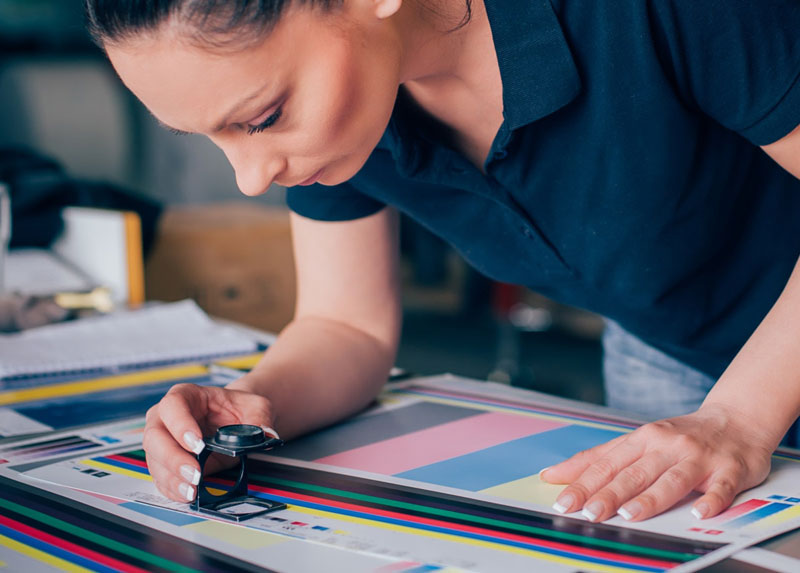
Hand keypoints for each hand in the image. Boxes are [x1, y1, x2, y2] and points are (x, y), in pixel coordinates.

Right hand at [143, 383, 275, 502]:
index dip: (181, 424)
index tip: (197, 444)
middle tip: (194, 473)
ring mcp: (162, 441)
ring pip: (155, 460)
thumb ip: (260, 418)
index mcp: (186, 396)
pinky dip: (172, 489)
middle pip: (155, 436)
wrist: (235, 421)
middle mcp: (166, 418)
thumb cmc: (238, 409)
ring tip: (192, 490)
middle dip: (173, 457)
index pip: (173, 405)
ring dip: (172, 478)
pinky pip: (161, 477)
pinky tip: (187, 495)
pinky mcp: (165, 463)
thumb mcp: (255, 406)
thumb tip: (266, 435)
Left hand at [540, 403, 773, 521]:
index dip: (585, 483)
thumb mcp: (637, 440)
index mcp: (643, 439)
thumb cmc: (680, 436)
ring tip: (630, 515)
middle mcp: (667, 446)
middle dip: (610, 493)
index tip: (565, 501)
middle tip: (590, 513)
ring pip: (672, 479)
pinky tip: (700, 513)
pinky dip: (712, 500)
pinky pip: (721, 487)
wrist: (736, 419)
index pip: (607, 464)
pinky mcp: (730, 470)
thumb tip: (553, 475)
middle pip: (635, 473)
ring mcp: (699, 458)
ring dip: (651, 497)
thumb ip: (598, 458)